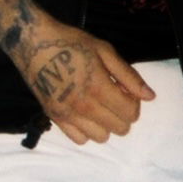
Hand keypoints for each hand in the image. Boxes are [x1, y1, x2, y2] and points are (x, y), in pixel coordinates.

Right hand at [16, 17, 155, 143]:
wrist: (32, 42)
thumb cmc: (70, 41)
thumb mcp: (103, 50)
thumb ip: (128, 75)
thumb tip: (150, 97)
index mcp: (99, 87)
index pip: (131, 113)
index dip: (134, 103)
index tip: (125, 91)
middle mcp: (84, 106)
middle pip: (120, 128)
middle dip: (123, 114)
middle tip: (113, 97)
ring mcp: (68, 114)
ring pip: (101, 137)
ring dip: (106, 124)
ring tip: (99, 106)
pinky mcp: (54, 118)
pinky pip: (79, 139)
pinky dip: (86, 131)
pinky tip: (84, 114)